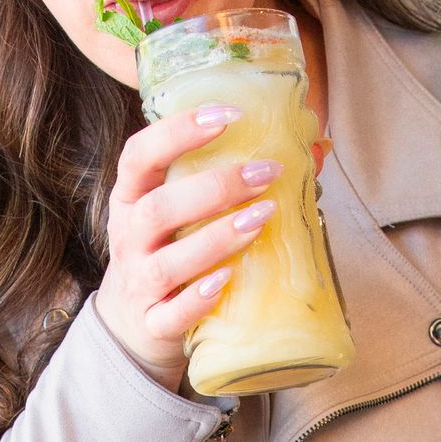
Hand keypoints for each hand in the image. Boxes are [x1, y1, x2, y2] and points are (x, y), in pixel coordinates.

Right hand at [94, 105, 282, 387]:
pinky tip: (227, 278)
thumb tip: (312, 151)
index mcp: (131, 200)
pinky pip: (171, 314)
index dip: (177, 131)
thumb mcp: (175, 215)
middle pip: (159, 208)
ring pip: (168, 263)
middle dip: (214, 188)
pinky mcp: (152, 324)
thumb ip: (219, 182)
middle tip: (266, 173)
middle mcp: (128, 238)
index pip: (139, 155)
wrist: (133, 327)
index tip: (227, 114)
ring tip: (263, 217)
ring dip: (216, 239)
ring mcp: (138, 284)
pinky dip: (198, 299)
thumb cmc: (168, 254)